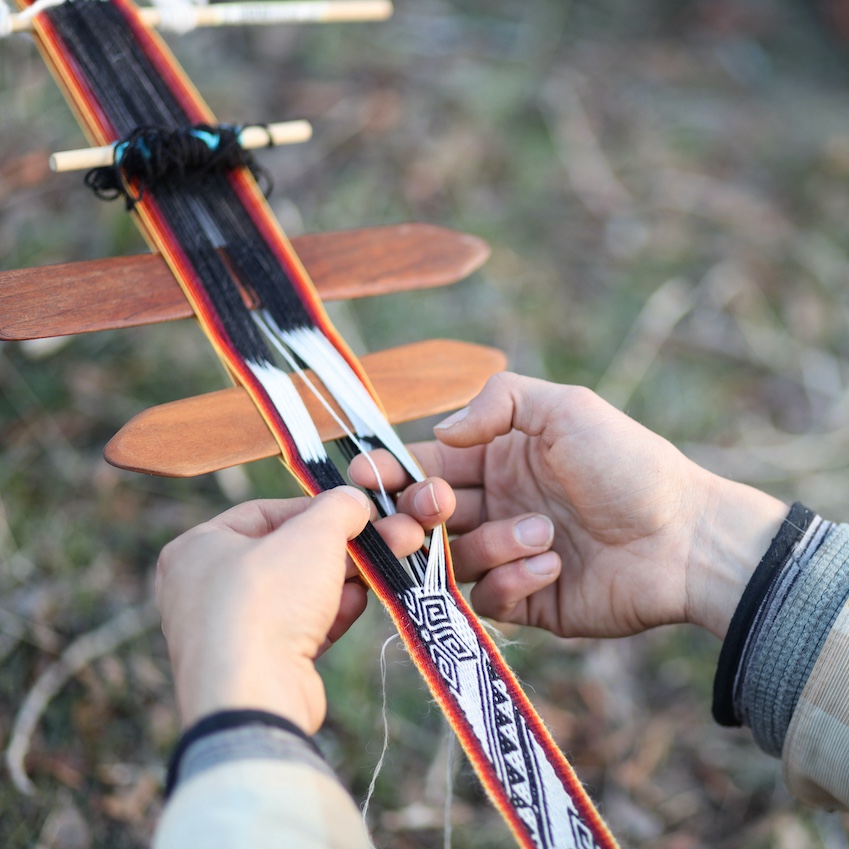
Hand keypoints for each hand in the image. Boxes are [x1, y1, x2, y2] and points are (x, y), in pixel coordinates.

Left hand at [155, 487, 426, 732]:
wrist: (254, 697)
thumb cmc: (268, 601)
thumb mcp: (312, 534)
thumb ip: (338, 508)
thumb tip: (355, 501)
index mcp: (198, 548)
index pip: (264, 513)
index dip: (314, 509)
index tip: (354, 511)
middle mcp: (204, 589)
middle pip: (284, 555)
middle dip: (338, 548)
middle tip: (381, 540)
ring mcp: (228, 633)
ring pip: (295, 594)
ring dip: (340, 582)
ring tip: (378, 570)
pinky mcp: (255, 668)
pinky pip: (296, 630)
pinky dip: (329, 616)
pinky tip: (358, 602)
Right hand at [350, 373, 788, 639]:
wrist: (688, 538)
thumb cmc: (629, 465)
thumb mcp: (567, 408)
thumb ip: (499, 401)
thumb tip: (441, 432)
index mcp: (498, 458)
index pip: (426, 465)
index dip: (391, 473)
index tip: (366, 478)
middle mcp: (497, 505)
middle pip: (426, 518)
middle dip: (422, 516)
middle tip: (438, 511)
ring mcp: (510, 555)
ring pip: (455, 560)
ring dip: (492, 546)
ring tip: (545, 533)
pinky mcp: (528, 602)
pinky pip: (488, 600)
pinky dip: (513, 582)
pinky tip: (554, 566)